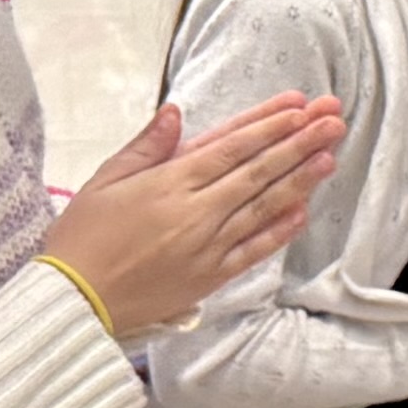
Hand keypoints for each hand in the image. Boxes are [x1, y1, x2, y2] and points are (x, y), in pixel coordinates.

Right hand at [50, 91, 349, 334]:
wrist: (74, 301)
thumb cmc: (83, 237)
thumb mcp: (104, 180)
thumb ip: (146, 146)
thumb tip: (175, 111)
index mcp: (169, 183)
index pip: (232, 146)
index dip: (269, 124)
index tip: (300, 105)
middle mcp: (196, 213)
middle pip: (258, 171)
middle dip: (300, 142)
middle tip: (333, 118)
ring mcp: (207, 247)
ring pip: (263, 207)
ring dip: (300, 180)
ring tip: (331, 155)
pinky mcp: (210, 278)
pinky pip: (253, 250)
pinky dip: (279, 231)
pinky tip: (303, 211)